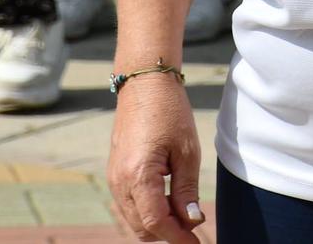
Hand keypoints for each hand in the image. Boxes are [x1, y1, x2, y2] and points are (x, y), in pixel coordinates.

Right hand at [107, 75, 204, 242]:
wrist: (144, 83)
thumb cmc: (169, 112)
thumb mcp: (186, 151)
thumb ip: (186, 190)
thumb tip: (191, 221)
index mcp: (138, 175)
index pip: (157, 222)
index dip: (178, 238)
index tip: (197, 243)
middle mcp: (120, 182)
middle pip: (143, 227)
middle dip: (169, 233)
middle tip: (195, 225)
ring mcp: (114, 178)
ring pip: (135, 219)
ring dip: (159, 223)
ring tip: (185, 211)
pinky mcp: (115, 173)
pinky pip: (130, 205)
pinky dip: (149, 210)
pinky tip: (169, 200)